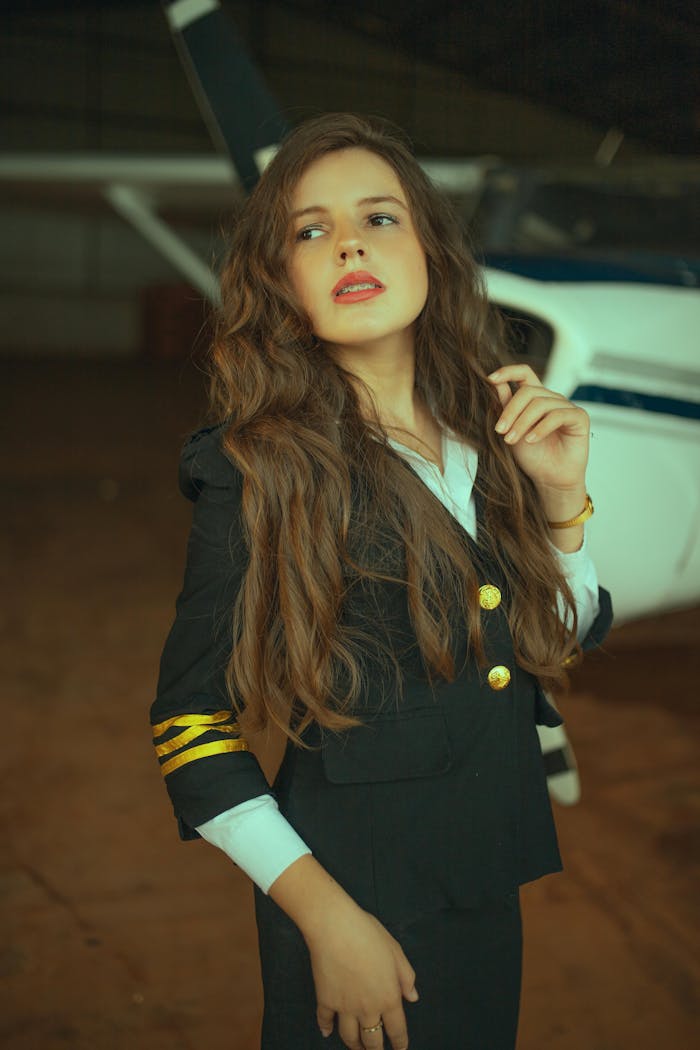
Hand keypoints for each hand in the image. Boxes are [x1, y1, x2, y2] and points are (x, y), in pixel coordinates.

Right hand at [307, 905, 417, 1048]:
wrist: (335, 927)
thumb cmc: (368, 934)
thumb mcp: (395, 950)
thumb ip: (406, 976)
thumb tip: (412, 997)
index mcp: (388, 996)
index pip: (397, 1030)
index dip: (400, 1043)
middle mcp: (367, 1008)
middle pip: (372, 1041)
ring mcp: (345, 1006)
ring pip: (349, 1037)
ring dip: (354, 1046)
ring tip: (357, 1048)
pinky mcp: (325, 1000)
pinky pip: (325, 1021)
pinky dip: (325, 1028)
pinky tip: (326, 1032)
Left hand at [487, 364, 589, 492]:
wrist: (550, 480)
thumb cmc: (532, 457)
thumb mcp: (511, 430)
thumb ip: (504, 406)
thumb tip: (493, 382)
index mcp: (535, 398)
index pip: (524, 373)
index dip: (508, 371)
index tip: (490, 379)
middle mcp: (551, 399)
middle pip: (528, 391)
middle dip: (510, 410)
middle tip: (499, 431)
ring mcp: (566, 407)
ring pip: (540, 404)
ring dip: (522, 423)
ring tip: (511, 440)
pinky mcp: (579, 418)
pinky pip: (558, 415)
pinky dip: (541, 428)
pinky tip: (531, 440)